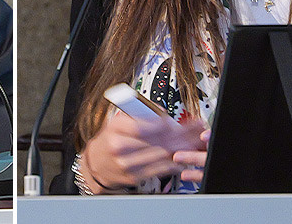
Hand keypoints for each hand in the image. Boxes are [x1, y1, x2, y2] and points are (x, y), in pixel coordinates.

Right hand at [81, 110, 204, 192]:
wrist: (96, 163)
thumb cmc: (111, 138)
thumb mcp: (119, 121)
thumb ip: (140, 116)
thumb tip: (164, 115)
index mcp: (116, 128)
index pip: (142, 126)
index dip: (161, 124)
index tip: (173, 122)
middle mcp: (119, 147)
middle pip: (156, 140)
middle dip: (180, 135)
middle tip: (195, 129)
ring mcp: (127, 164)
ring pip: (160, 155)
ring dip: (181, 148)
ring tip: (195, 142)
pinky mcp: (134, 177)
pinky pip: (159, 169)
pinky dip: (173, 163)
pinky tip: (183, 157)